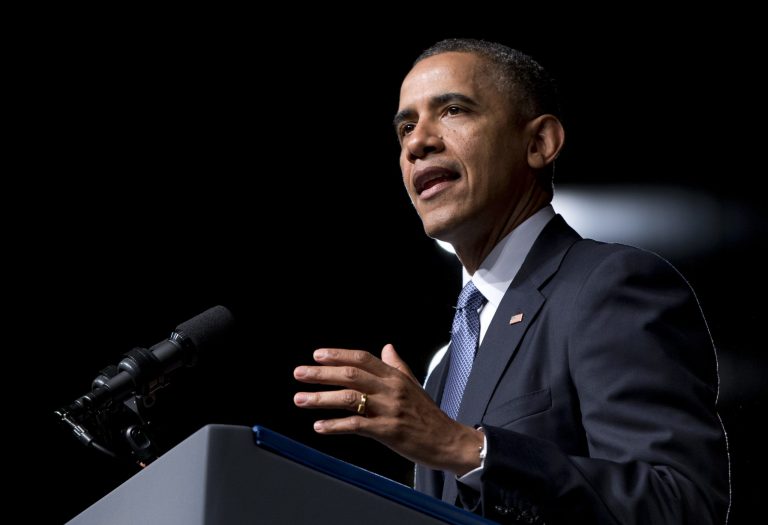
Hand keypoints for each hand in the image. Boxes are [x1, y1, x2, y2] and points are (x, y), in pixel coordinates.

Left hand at [294, 344, 483, 474]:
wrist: (448, 440)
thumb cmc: (429, 415)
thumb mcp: (413, 384)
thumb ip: (397, 365)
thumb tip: (387, 347)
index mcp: (395, 376)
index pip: (362, 358)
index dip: (338, 355)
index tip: (317, 355)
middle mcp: (391, 389)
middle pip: (351, 375)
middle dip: (321, 374)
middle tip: (299, 374)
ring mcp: (389, 409)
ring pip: (349, 398)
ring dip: (321, 399)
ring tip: (300, 399)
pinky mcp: (388, 431)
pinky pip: (356, 425)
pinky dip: (335, 425)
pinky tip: (320, 426)